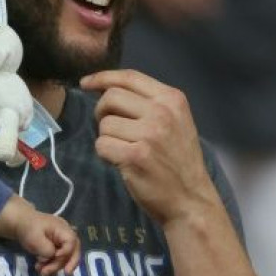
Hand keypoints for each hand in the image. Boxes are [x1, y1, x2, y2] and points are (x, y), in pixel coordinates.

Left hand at [16, 212, 80, 275]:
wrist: (19, 223)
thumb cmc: (27, 228)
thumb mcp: (36, 239)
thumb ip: (47, 250)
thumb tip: (52, 257)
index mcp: (62, 229)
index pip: (71, 242)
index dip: (66, 252)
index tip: (55, 257)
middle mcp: (65, 235)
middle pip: (74, 250)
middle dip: (68, 264)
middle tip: (60, 274)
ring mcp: (61, 241)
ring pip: (66, 257)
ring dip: (56, 266)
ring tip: (41, 271)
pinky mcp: (56, 247)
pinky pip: (59, 258)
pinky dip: (52, 265)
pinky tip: (41, 268)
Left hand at [80, 69, 218, 227]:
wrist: (190, 199)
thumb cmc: (177, 161)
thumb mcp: (175, 121)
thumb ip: (148, 103)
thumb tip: (106, 89)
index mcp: (172, 99)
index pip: (129, 77)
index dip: (102, 77)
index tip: (86, 83)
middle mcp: (162, 112)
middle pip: (111, 97)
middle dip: (101, 112)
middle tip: (110, 129)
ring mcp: (150, 134)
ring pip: (104, 124)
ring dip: (106, 138)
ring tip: (123, 150)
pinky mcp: (136, 156)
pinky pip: (101, 145)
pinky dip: (105, 155)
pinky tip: (120, 162)